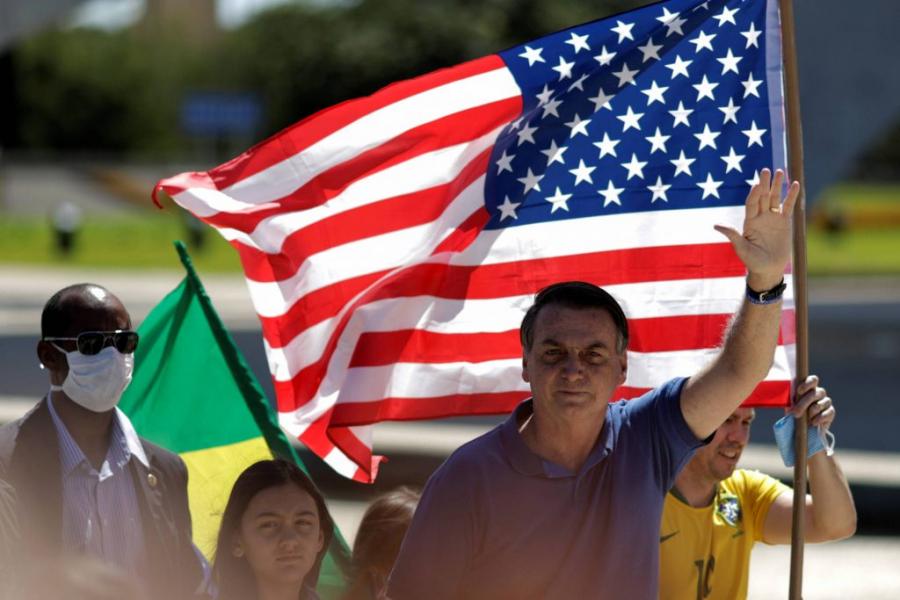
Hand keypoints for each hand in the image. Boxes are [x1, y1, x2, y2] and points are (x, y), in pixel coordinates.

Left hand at [714, 169, 799, 289]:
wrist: (768, 269)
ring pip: (775, 198)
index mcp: (749, 222)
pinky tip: (795, 184)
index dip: (754, 194)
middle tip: (766, 170)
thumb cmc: (752, 261)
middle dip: (764, 184)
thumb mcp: (741, 248)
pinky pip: (788, 206)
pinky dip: (792, 195)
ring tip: (780, 171)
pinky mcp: (785, 222)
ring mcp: (773, 218)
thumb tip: (716, 225)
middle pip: (762, 196)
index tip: (757, 184)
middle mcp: (760, 217)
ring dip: (777, 185)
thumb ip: (732, 235)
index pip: (751, 204)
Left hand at [788, 374, 834, 427]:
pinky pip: (828, 413)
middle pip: (815, 393)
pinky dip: (819, 418)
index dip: (807, 384)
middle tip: (795, 412)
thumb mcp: (790, 405)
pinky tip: (813, 422)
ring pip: (820, 404)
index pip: (813, 380)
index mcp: (809, 388)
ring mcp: (826, 402)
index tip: (799, 391)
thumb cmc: (795, 412)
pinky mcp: (831, 412)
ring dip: (811, 412)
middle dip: (804, 403)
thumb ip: (792, 399)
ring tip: (805, 418)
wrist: (802, 426)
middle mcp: (819, 393)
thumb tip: (792, 399)